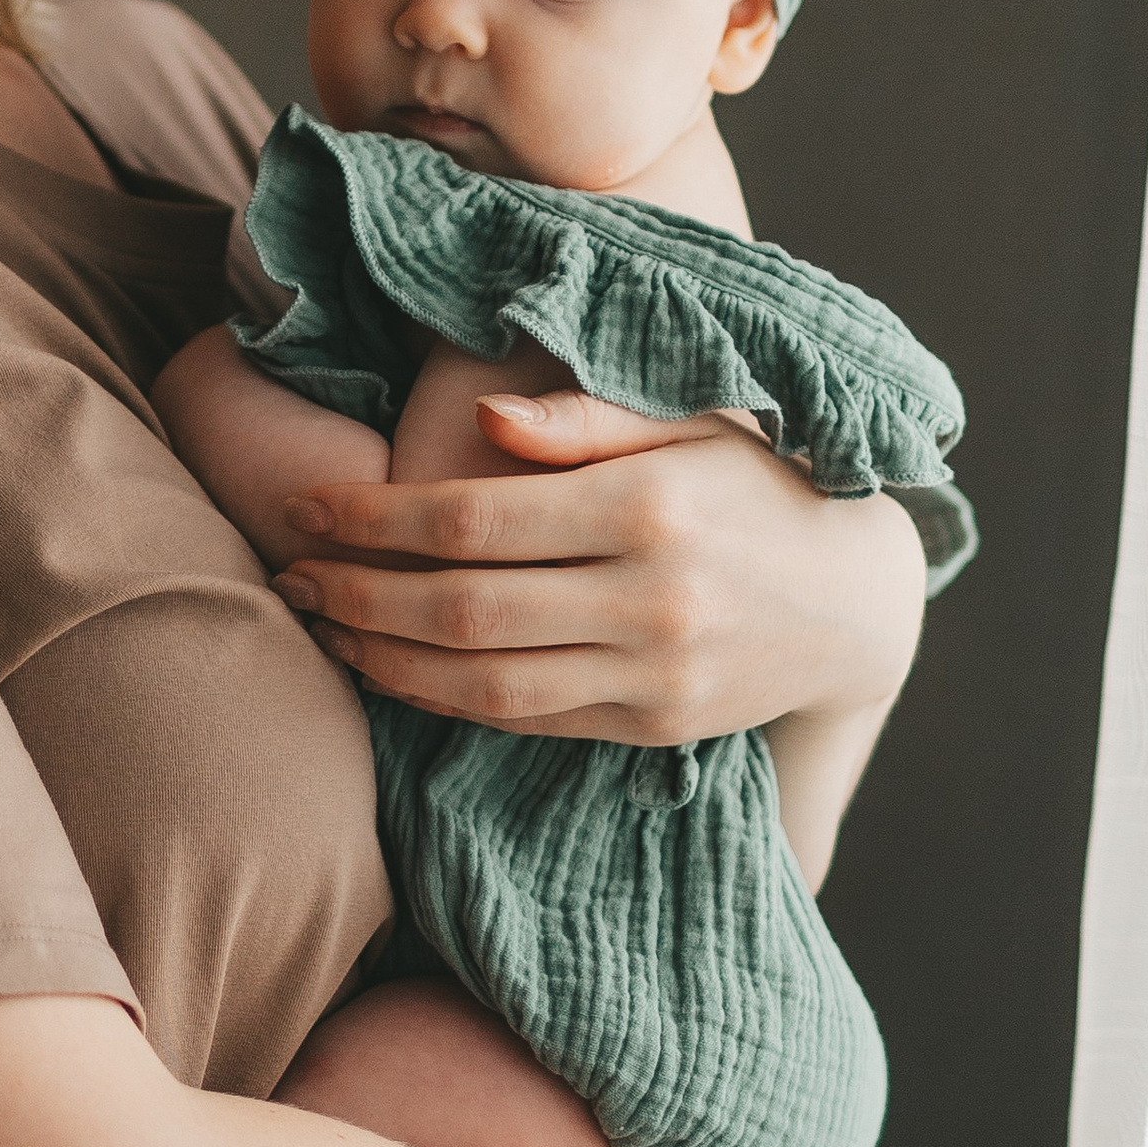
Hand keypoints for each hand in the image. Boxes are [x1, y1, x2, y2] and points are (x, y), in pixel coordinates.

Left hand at [271, 392, 926, 746]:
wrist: (856, 601)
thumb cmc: (752, 484)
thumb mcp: (687, 423)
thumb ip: (584, 418)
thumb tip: (482, 421)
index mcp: (649, 505)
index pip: (474, 520)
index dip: (374, 519)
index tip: (306, 507)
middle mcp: (652, 598)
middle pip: (463, 607)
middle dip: (359, 594)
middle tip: (290, 574)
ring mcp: (654, 673)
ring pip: (484, 681)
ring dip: (384, 659)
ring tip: (322, 626)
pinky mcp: (651, 727)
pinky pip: (524, 720)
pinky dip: (444, 700)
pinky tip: (392, 670)